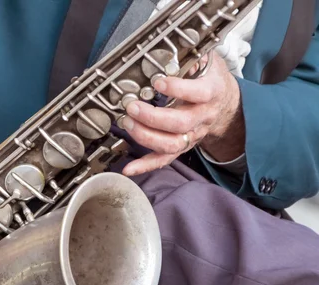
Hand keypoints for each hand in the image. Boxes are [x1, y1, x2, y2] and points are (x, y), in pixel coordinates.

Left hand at [121, 52, 243, 175]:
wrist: (226, 105)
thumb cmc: (211, 80)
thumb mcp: (208, 62)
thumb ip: (194, 55)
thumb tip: (177, 47)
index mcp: (211, 93)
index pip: (197, 93)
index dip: (178, 89)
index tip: (158, 82)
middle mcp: (202, 117)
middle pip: (180, 123)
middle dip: (153, 117)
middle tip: (132, 107)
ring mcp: (192, 135)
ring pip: (171, 144)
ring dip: (146, 137)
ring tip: (128, 124)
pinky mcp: (181, 146)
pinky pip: (164, 159)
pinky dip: (145, 166)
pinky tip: (129, 169)